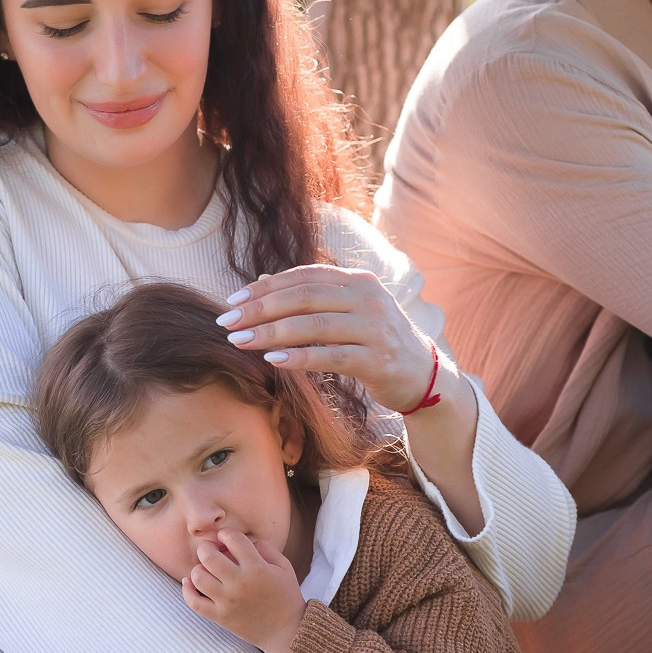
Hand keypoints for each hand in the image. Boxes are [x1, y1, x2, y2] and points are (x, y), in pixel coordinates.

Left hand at [184, 528, 306, 652]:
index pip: (232, 539)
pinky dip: (187, 590)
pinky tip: (190, 581)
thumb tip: (244, 540)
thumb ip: (265, 548)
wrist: (286, 631)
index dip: (226, 533)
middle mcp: (239, 583)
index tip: (227, 538)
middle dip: (206, 546)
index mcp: (257, 568)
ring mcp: (227, 601)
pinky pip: (194, 602)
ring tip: (207, 568)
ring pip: (198, 577)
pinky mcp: (219, 617)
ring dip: (199, 567)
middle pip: (209, 556)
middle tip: (211, 549)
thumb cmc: (286, 596)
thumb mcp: (284, 567)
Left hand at [219, 265, 447, 413]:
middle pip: (304, 298)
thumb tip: (261, 282)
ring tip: (240, 341)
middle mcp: (369, 298)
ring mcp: (375, 328)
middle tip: (228, 322)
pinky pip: (331, 356)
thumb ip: (311, 297)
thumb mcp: (348, 312)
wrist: (423, 375)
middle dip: (261, 309)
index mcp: (358, 280)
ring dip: (271, 333)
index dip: (266, 287)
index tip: (233, 301)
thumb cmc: (376, 342)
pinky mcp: (377, 360)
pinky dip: (299, 357)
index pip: (304, 277)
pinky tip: (273, 360)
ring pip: (314, 326)